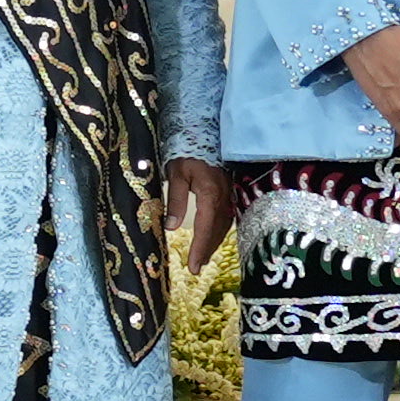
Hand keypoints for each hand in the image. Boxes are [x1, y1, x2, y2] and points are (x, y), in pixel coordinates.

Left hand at [168, 157, 237, 272]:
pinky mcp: (228, 191)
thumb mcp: (176, 174)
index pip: (205, 228)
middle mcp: (223, 197)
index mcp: (209, 194)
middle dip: (206, 250)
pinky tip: (213, 237)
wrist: (204, 132)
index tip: (193, 267)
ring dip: (214, 243)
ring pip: (224, 225)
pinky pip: (226, 216)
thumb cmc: (187, 151)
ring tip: (202, 258)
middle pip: (217, 230)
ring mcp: (228, 194)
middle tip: (196, 268)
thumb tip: (171, 227)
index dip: (200, 249)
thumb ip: (175, 200)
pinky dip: (219, 231)